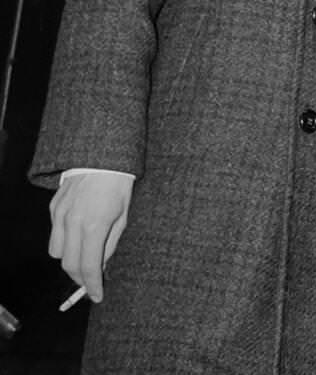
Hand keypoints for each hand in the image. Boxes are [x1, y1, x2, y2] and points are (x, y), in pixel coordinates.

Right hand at [48, 172, 133, 302]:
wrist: (103, 157)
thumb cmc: (120, 185)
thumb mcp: (124, 216)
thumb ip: (111, 243)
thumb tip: (103, 265)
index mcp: (94, 226)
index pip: (88, 267)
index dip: (92, 286)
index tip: (97, 296)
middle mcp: (72, 222)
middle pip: (68, 264)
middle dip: (80, 277)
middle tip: (92, 282)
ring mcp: (60, 215)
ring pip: (55, 252)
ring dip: (69, 260)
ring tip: (85, 257)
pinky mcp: (53, 208)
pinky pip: (54, 234)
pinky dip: (64, 241)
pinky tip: (78, 237)